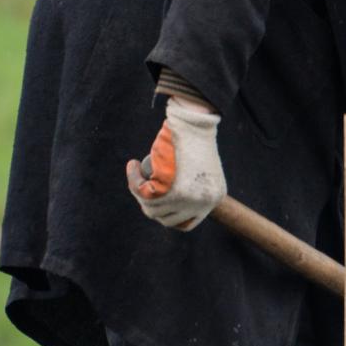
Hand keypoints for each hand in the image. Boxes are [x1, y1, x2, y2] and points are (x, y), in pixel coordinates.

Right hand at [124, 97, 224, 229]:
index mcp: (213, 199)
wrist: (195, 122)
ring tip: (137, 172)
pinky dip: (133, 179)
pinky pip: (142, 192)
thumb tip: (175, 198)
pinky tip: (133, 165)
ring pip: (152, 208)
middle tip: (143, 185)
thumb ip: (194, 183)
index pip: (186, 223)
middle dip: (149, 204)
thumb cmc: (196, 136)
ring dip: (139, 192)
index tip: (158, 202)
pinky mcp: (172, 191)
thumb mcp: (202, 165)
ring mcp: (189, 200)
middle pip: (166, 218)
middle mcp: (203, 204)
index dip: (168, 216)